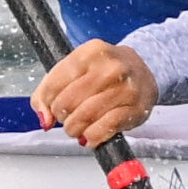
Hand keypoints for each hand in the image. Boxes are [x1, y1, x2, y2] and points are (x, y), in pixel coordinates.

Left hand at [31, 40, 158, 147]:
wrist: (144, 69)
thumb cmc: (103, 71)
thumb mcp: (75, 69)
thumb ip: (49, 91)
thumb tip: (44, 118)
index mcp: (90, 51)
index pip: (55, 82)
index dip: (47, 101)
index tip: (49, 107)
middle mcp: (110, 67)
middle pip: (68, 101)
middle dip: (61, 116)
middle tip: (65, 117)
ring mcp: (125, 88)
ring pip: (85, 116)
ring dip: (74, 128)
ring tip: (75, 127)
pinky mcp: (135, 109)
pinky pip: (104, 128)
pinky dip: (92, 137)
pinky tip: (89, 136)